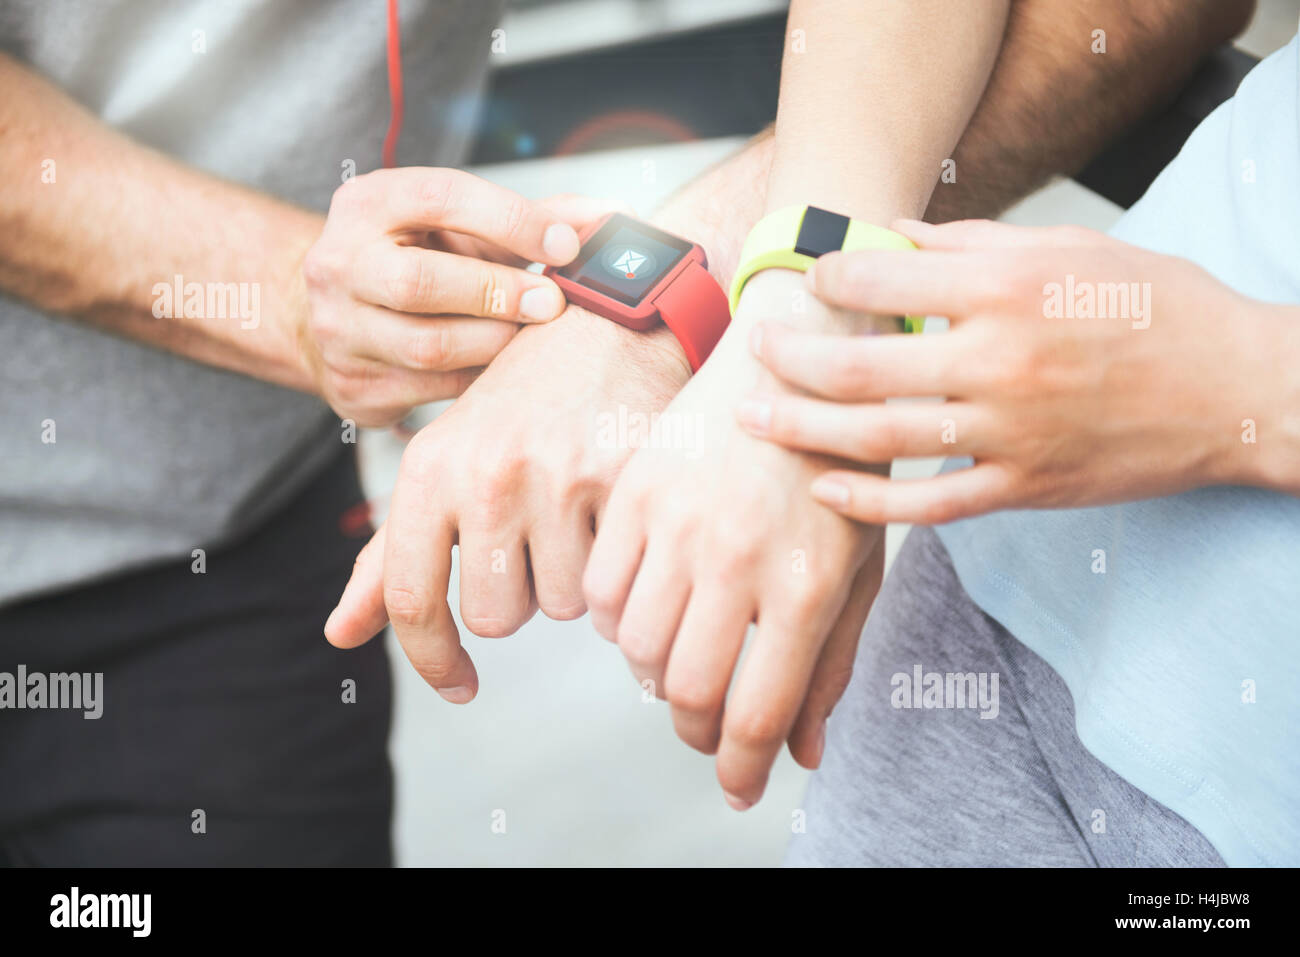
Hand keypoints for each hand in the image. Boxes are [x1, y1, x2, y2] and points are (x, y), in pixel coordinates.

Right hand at [300, 166, 618, 424]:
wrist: (334, 313)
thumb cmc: (417, 258)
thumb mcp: (463, 226)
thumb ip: (532, 218)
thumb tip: (609, 216)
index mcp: (366, 204)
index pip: (442, 198)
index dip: (512, 221)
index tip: (566, 245)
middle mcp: (339, 264)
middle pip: (420, 283)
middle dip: (498, 294)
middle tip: (552, 304)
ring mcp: (338, 331)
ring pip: (428, 347)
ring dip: (494, 344)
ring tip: (532, 340)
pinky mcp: (353, 388)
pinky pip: (432, 392)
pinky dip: (480, 382)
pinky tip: (507, 373)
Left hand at [323, 304, 690, 701]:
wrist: (606, 321)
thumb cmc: (519, 402)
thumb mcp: (445, 462)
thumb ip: (392, 554)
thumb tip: (340, 635)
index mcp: (428, 469)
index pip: (412, 599)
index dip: (432, 660)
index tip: (459, 685)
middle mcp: (485, 473)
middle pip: (495, 616)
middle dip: (519, 595)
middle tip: (536, 538)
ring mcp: (555, 476)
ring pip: (562, 604)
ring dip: (571, 578)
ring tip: (577, 513)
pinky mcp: (620, 479)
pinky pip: (614, 576)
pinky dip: (614, 562)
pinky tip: (612, 509)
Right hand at [584, 269, 884, 809]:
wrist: (796, 363)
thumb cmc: (838, 471)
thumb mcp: (859, 566)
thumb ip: (832, 665)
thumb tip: (803, 754)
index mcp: (806, 583)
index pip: (755, 713)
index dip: (740, 768)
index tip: (737, 786)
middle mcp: (736, 558)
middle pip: (687, 693)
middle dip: (697, 731)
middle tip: (709, 728)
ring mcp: (677, 523)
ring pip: (635, 649)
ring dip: (657, 675)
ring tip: (683, 658)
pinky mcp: (635, 493)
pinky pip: (600, 592)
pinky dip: (618, 619)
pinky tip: (651, 604)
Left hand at [740, 218, 1288, 521]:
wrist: (1238, 391)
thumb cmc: (1156, 305)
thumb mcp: (1071, 247)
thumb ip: (973, 243)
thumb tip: (892, 236)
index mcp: (1008, 289)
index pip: (884, 280)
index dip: (830, 277)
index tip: (808, 279)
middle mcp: (1000, 361)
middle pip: (862, 366)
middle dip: (792, 357)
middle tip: (753, 350)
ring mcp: (1010, 434)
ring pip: (882, 438)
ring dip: (804, 430)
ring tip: (752, 420)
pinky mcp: (1025, 488)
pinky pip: (930, 506)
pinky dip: (872, 502)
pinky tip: (825, 488)